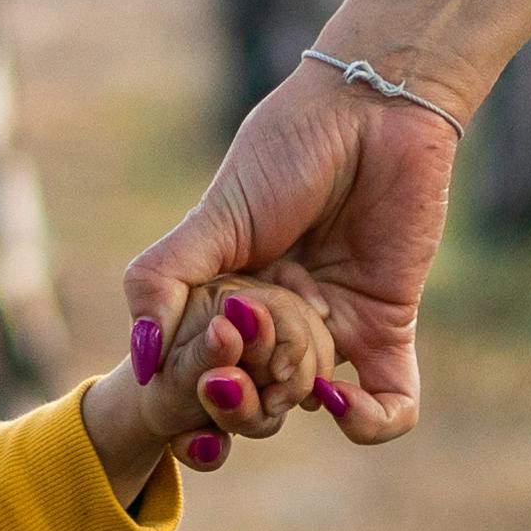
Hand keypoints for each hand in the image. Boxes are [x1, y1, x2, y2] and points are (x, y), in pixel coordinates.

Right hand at [128, 82, 450, 447]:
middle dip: (237, 398)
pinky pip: (389, 404)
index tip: (197, 371)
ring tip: (291, 365)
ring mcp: (332, 327)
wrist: (374, 110)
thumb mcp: (211, 217)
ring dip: (290, 396)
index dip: (191, 391)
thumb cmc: (287, 148)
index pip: (198, 372)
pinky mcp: (388, 326)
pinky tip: (340, 397)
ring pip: (304, 405)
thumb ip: (162, 281)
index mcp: (224, 299)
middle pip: (248, 400)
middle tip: (239, 361)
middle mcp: (274, 321)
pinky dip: (369, 420)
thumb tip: (142, 360)